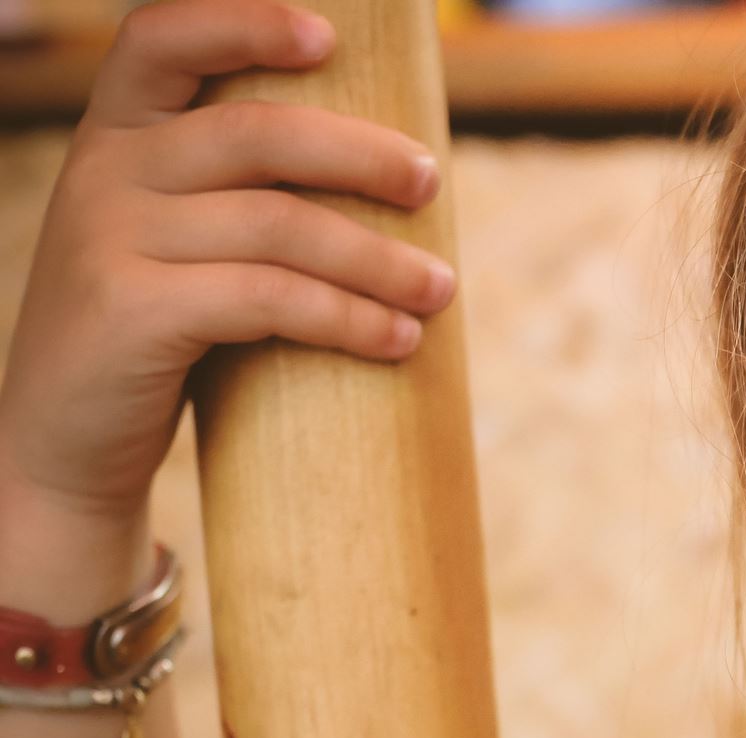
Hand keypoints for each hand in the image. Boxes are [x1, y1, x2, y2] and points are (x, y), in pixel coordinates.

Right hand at [0, 0, 457, 528]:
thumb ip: (239, 195)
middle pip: (256, 133)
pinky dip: (347, 317)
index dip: (244, 23)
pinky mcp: (130, 312)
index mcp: (116, 135)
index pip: (161, 38)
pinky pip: (268, 298)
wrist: (65, 445)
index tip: (328, 37)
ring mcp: (109, 238)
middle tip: (430, 182)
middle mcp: (104, 171)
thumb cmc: (156, 336)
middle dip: (359, 155)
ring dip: (377, 259)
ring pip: (278, 225)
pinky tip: (399, 340)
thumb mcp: (177, 243)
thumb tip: (393, 180)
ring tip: (439, 289)